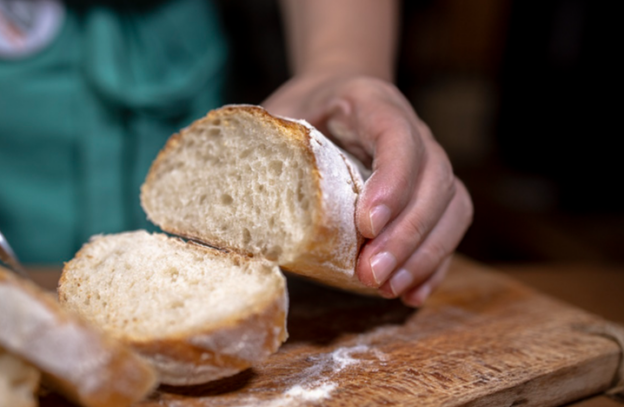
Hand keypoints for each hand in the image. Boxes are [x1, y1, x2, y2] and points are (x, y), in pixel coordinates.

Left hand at [263, 74, 472, 306]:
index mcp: (372, 102)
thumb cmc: (302, 110)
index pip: (398, 138)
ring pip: (453, 207)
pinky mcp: (432, 192)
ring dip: (424, 254)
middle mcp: (412, 129)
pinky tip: (412, 294)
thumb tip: (216, 197)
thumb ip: (261, 146)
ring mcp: (428, 162)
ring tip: (389, 289)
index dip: (391, 182)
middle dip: (407, 235)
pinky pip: (451, 226)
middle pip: (436, 181)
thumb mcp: (276, 116)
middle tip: (372, 275)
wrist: (335, 98)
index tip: (368, 225)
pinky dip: (435, 263)